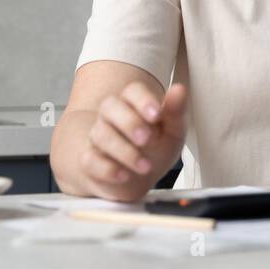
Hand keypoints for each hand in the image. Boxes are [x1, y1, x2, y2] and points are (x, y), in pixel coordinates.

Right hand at [80, 82, 187, 200]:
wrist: (135, 179)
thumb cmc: (155, 149)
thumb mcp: (173, 132)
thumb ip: (175, 112)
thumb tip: (179, 89)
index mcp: (133, 103)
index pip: (133, 91)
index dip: (143, 100)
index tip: (156, 115)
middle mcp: (112, 116)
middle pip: (109, 106)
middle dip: (129, 122)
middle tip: (147, 139)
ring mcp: (98, 137)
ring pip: (100, 134)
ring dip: (124, 151)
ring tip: (145, 166)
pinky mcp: (90, 161)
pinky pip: (90, 160)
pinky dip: (108, 169)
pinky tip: (124, 175)